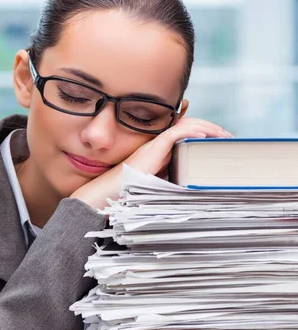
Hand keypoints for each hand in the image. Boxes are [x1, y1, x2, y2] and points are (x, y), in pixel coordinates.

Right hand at [70, 117, 233, 209]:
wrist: (100, 202)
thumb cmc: (123, 201)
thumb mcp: (155, 192)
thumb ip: (170, 187)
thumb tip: (194, 193)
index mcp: (158, 155)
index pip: (185, 136)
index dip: (205, 135)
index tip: (221, 143)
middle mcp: (156, 148)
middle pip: (188, 128)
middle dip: (211, 130)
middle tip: (229, 139)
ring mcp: (152, 148)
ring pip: (184, 127)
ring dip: (207, 129)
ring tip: (223, 136)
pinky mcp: (150, 153)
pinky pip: (174, 135)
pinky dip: (191, 132)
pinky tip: (206, 137)